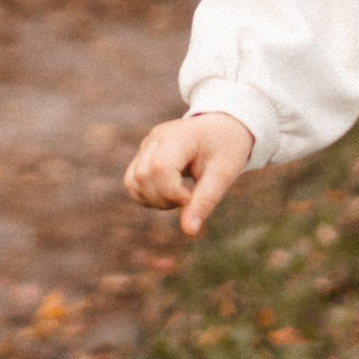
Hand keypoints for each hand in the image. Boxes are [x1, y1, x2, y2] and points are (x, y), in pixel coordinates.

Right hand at [125, 111, 254, 238]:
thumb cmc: (226, 148)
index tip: (193, 197)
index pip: (160, 168)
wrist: (224, 126)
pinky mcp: (144, 155)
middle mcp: (157, 138)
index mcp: (179, 137)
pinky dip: (147, 196)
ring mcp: (147, 145)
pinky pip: (132, 181)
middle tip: (189, 199)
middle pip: (142, 176)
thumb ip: (205, 201)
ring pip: (132, 181)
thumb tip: (190, 232)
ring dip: (153, 200)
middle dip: (163, 199)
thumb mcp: (223, 174)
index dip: (173, 192)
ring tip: (179, 197)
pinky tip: (170, 195)